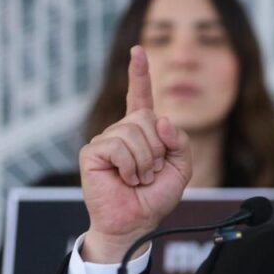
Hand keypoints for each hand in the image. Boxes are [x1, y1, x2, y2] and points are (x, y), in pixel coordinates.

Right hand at [79, 46, 191, 262]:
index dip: (139, 74)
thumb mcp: (181, 168)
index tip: (138, 50)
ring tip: (138, 179)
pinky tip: (125, 180)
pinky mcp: (92, 152)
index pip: (140, 97)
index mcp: (141, 132)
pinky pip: (118, 146)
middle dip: (157, 148)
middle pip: (146, 118)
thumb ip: (179, 141)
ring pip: (134, 132)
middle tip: (150, 172)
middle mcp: (121, 132)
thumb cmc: (154, 198)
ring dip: (145, 161)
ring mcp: (105, 140)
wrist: (135, 223)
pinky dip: (130, 166)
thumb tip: (158, 119)